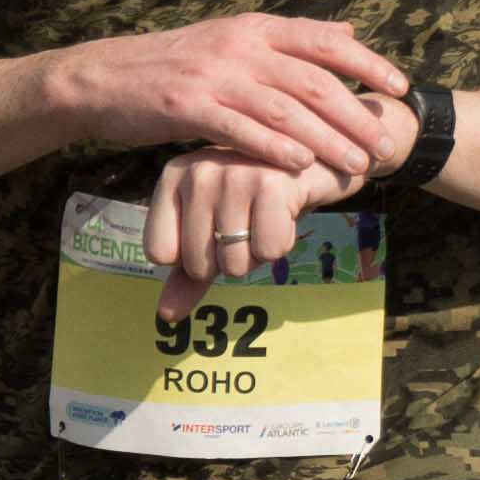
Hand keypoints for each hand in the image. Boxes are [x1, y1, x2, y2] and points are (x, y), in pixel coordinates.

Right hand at [50, 11, 402, 186]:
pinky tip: (300, 167)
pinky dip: (274, 147)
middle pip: (312, 78)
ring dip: (326, 139)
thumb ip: (291, 39)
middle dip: (355, 112)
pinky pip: (240, 129)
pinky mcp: (188, 106)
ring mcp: (214, 75)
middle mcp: (240, 46)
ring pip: (284, 107)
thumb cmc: (176, 65)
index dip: (367, 62)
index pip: (324, 41)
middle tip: (385, 142)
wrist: (104, 77)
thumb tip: (349, 32)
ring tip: (356, 165)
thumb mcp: (234, 38)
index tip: (400, 87)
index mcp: (255, 28)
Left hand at [143, 144, 330, 325]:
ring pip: (234, 263)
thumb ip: (188, 272)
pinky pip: (268, 252)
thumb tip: (167, 315)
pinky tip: (288, 212)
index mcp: (174, 176)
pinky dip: (283, 242)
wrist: (319, 164)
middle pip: (198, 266)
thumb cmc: (261, 198)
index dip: (194, 257)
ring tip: (269, 217)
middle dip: (231, 259)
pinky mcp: (271, 184)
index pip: (160, 253)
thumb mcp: (218, 230)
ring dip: (258, 254)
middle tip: (250, 222)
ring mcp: (233, 175)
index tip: (216, 228)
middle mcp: (198, 171)